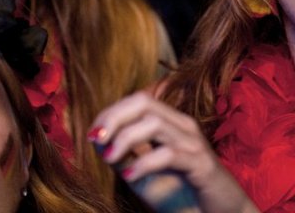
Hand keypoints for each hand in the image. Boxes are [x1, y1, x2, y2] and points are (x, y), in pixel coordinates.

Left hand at [89, 91, 258, 212]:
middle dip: (114, 117)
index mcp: (171, 123)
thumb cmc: (181, 194)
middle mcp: (183, 126)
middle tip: (96, 138)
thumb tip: (97, 138)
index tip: (92, 134)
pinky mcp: (201, 165)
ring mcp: (194, 143)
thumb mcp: (143, 172)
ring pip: (155, 124)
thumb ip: (123, 154)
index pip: (137, 101)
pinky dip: (144, 163)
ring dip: (125, 138)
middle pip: (144, 102)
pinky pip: (169, 155)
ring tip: (109, 158)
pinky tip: (130, 176)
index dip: (110, 112)